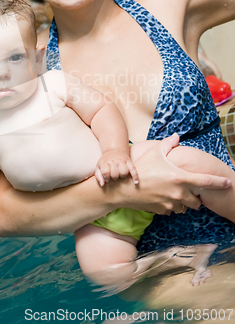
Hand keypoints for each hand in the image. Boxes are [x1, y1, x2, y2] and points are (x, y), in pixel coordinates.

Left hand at [95, 150, 138, 186]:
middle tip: (114, 177)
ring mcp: (122, 161)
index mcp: (105, 162)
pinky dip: (135, 176)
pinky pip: (133, 169)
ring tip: (120, 175)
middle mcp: (114, 161)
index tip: (107, 178)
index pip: (106, 172)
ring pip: (124, 171)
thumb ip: (98, 176)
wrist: (114, 150)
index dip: (106, 177)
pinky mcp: (129, 161)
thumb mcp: (99, 167)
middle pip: (115, 173)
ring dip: (123, 176)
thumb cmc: (106, 161)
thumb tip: (103, 185)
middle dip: (114, 177)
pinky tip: (136, 182)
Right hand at [107, 134, 230, 214]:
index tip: (228, 183)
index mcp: (180, 177)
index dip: (219, 183)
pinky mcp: (164, 211)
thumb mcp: (154, 152)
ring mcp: (171, 204)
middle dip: (195, 196)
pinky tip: (162, 197)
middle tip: (187, 189)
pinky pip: (173, 210)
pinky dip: (171, 206)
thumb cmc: (141, 168)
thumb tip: (177, 136)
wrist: (124, 188)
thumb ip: (168, 144)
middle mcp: (179, 193)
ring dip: (183, 202)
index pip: (206, 182)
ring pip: (186, 208)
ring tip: (174, 193)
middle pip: (197, 201)